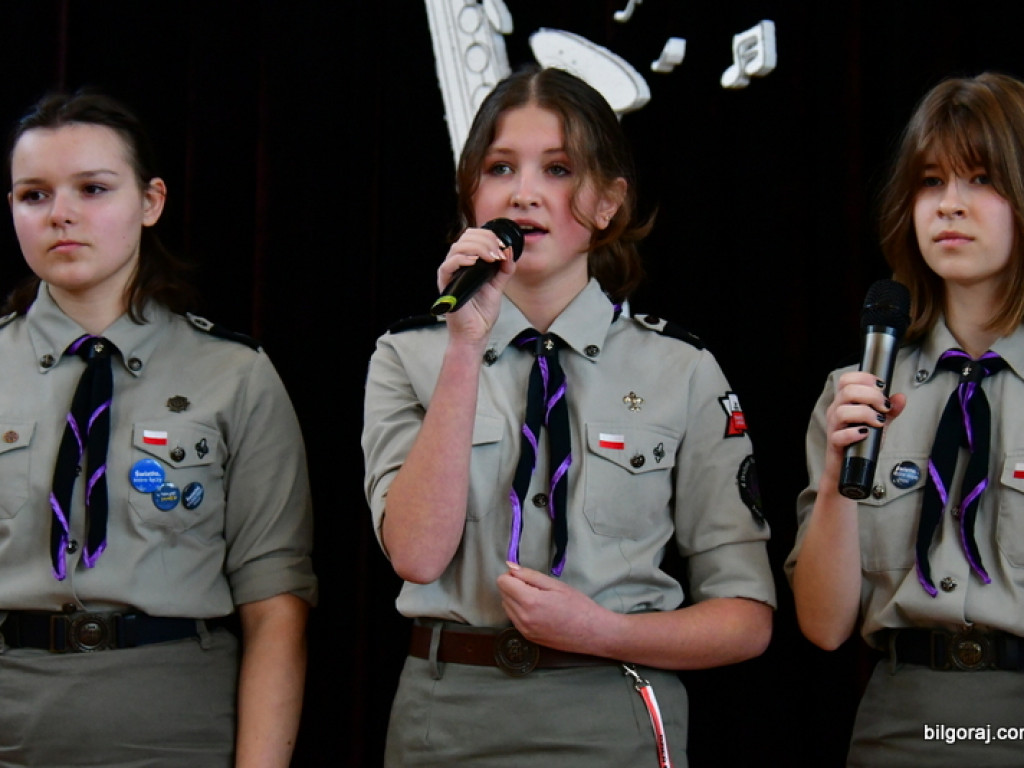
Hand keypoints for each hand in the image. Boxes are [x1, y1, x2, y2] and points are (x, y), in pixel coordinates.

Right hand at [437, 227, 516, 341]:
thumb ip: (504, 269)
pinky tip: (475, 262)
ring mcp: (450, 274)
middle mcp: (456, 265)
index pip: (473, 237)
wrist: (475, 333)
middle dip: (486, 240)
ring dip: (478, 248)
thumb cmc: (481, 313)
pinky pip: (448, 265)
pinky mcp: (445, 285)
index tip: (503, 246)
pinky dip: (462, 259)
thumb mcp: (498, 286)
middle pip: (465, 237)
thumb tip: (509, 250)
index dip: (489, 236)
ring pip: (457, 247)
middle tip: (499, 253)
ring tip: (492, 258)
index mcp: (467, 263)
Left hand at [497, 562, 606, 653]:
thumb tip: (510, 566)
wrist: (592, 633)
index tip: (527, 577)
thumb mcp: (556, 585)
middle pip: (502, 594)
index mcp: (529, 601)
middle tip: (535, 587)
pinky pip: (514, 619)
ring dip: (515, 599)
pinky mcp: (527, 637)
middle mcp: (522, 618)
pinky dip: (520, 611)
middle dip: (513, 586)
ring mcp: (524, 630)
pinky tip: (538, 611)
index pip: (502, 582)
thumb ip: (530, 575)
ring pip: (506, 606)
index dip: (513, 575)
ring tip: (538, 600)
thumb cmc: (578, 605)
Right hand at [823, 371, 905, 472]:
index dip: (865, 378)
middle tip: (885, 406)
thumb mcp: (879, 422)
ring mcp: (833, 427)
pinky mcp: (834, 443)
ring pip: (842, 411)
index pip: (847, 379)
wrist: (848, 466)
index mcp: (844, 401)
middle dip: (871, 395)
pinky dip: (854, 433)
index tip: (882, 387)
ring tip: (878, 421)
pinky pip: (839, 435)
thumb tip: (901, 397)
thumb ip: (890, 410)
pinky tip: (866, 433)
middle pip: (847, 391)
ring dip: (865, 413)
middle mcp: (836, 410)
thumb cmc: (862, 441)